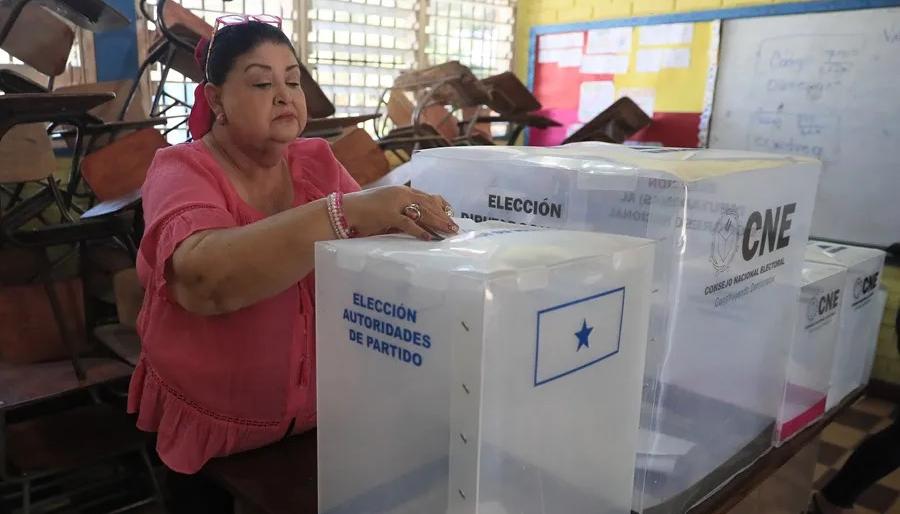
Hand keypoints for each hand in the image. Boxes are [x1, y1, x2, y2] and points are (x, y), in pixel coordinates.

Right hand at [342, 186, 457, 239]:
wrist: (343, 210)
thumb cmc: (364, 212)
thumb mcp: (387, 210)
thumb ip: (402, 214)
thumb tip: (418, 224)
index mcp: (401, 191)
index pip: (426, 197)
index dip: (440, 206)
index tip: (450, 215)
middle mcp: (401, 194)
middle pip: (428, 204)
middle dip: (443, 216)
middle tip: (455, 228)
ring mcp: (394, 202)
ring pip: (422, 212)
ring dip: (437, 223)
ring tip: (448, 232)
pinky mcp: (387, 214)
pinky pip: (408, 223)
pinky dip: (419, 231)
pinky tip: (428, 238)